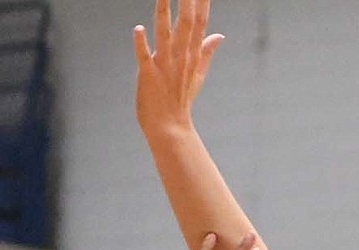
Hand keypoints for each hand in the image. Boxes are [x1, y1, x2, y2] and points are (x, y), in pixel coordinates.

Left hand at [133, 0, 222, 134]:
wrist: (169, 129)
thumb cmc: (180, 100)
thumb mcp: (198, 75)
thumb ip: (207, 52)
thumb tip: (220, 36)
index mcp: (192, 55)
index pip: (200, 22)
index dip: (202, 3)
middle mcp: (180, 57)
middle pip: (186, 23)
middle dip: (187, 1)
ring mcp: (164, 66)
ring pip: (164, 34)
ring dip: (163, 12)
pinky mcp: (148, 75)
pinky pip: (144, 56)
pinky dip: (141, 43)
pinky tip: (138, 29)